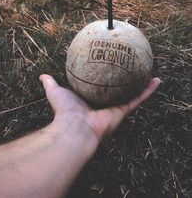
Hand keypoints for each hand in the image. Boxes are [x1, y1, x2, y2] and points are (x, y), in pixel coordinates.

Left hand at [40, 75, 159, 152]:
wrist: (74, 128)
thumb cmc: (64, 112)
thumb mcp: (56, 92)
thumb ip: (51, 84)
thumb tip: (42, 76)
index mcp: (93, 100)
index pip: (102, 87)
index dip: (107, 80)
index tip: (111, 71)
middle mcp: (106, 105)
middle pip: (119, 91)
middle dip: (126, 82)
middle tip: (133, 70)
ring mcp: (116, 108)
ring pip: (133, 93)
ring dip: (143, 85)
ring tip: (151, 73)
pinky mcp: (123, 111)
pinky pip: (139, 98)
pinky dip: (149, 90)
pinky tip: (157, 80)